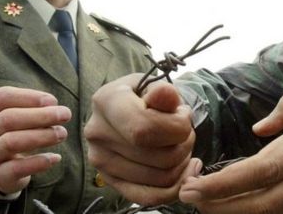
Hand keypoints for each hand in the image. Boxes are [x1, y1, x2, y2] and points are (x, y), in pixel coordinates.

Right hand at [0, 87, 71, 193]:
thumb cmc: (19, 131)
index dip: (29, 97)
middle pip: (8, 118)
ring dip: (41, 136)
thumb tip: (54, 106)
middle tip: (66, 115)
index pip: (2, 97)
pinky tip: (56, 157)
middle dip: (40, 115)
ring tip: (62, 133)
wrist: (5, 167)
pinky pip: (16, 168)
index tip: (53, 101)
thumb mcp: (22, 114)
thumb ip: (36, 107)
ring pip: (11, 142)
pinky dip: (38, 162)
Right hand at [84, 74, 199, 205]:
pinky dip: (174, 188)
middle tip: (186, 132)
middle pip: (157, 156)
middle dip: (185, 145)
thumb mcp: (154, 85)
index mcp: (106, 101)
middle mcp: (97, 132)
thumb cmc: (144, 95)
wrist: (128, 107)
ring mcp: (100, 159)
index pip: (144, 129)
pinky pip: (147, 197)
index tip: (184, 115)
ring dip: (182, 163)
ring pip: (160, 178)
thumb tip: (166, 94)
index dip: (176, 128)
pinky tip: (184, 170)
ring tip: (180, 145)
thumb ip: (163, 92)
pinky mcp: (109, 179)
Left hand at [179, 87, 282, 213]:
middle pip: (258, 203)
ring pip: (267, 212)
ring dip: (232, 210)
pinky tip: (234, 199)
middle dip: (218, 205)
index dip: (225, 184)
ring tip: (203, 198)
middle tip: (187, 196)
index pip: (261, 170)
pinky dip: (253, 209)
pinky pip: (281, 210)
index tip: (196, 185)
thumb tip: (258, 129)